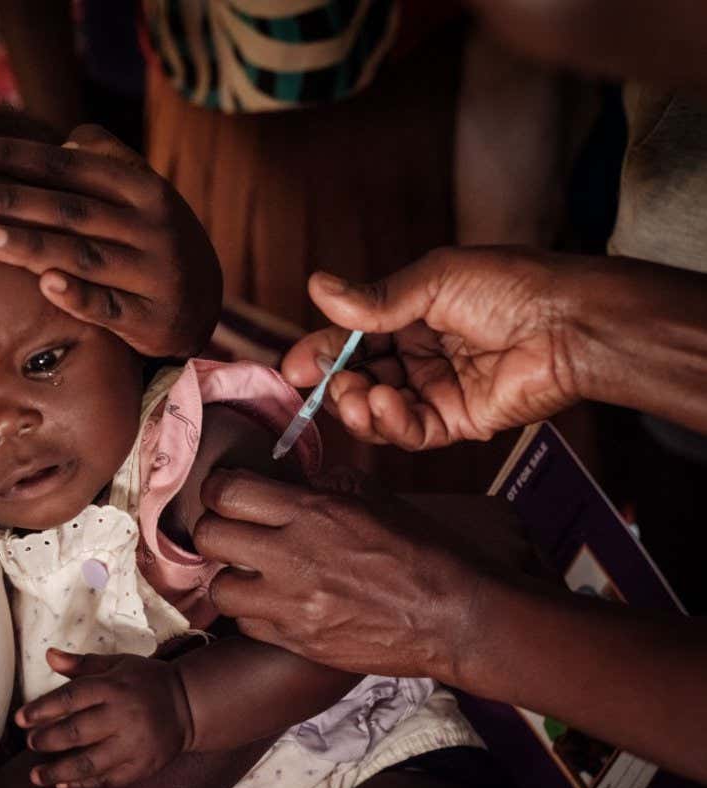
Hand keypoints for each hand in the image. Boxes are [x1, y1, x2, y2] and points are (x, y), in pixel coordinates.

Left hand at [0, 124, 221, 356]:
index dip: (13, 156)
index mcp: (141, 187)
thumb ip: (106, 160)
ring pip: (83, 256)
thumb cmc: (153, 237)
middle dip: (9, 201)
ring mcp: (151, 273)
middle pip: (69, 209)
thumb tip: (65, 140)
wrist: (204, 301)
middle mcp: (148, 226)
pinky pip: (109, 307)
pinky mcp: (149, 318)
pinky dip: (79, 296)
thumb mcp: (142, 191)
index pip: (67, 166)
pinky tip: (45, 285)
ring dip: (32, 246)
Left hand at [14, 648, 194, 787]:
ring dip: (59, 772)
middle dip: (48, 740)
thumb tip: (49, 655)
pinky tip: (63, 785)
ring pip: (90, 763)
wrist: (188, 706)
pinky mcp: (142, 767)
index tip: (20, 719)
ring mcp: (134, 745)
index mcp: (114, 687)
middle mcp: (124, 716)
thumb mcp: (116, 665)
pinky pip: (108, 780)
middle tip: (30, 744)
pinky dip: (83, 785)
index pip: (71, 698)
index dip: (42, 709)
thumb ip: (81, 665)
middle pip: (77, 732)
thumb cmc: (144, 681)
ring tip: (36, 777)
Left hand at [192, 468, 506, 682]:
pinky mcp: (298, 641)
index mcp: (314, 511)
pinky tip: (273, 602)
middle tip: (229, 531)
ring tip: (250, 572)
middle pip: (209, 536)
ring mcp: (293, 604)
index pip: (227, 492)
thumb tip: (284, 478)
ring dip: (229, 576)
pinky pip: (245, 623)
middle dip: (212, 529)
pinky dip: (252, 612)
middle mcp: (295, 556)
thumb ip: (323, 483)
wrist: (455, 617)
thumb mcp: (375, 498)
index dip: (217, 489)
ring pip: (218, 587)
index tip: (224, 492)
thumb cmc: (422, 551)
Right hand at [282, 246, 582, 449]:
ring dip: (357, 407)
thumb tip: (317, 287)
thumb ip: (374, 300)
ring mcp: (437, 391)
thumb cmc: (510, 288)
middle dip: (334, 385)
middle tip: (325, 384)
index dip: (320, 353)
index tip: (292, 368)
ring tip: (359, 396)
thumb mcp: (433, 281)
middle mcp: (419, 355)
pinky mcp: (458, 422)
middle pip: (357, 378)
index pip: (352, 339)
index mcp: (410, 315)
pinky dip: (391, 424)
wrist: (569, 324)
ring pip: (377, 411)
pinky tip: (385, 407)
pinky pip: (412, 432)